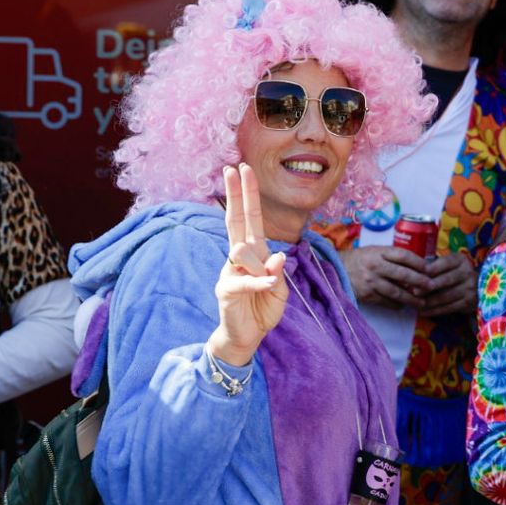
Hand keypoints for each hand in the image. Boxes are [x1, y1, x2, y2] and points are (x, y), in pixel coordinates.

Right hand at [208, 164, 287, 365]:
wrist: (246, 336)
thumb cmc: (262, 308)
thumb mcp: (278, 289)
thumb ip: (277, 272)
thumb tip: (277, 257)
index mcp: (253, 253)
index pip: (250, 218)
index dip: (247, 195)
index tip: (244, 170)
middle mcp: (238, 258)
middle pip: (236, 221)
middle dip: (237, 194)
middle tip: (234, 168)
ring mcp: (229, 271)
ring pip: (245, 253)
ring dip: (262, 268)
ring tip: (266, 286)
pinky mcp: (227, 290)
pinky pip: (248, 280)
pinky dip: (262, 283)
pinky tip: (269, 285)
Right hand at [340, 245, 428, 308]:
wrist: (335, 271)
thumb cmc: (360, 259)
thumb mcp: (375, 251)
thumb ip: (392, 257)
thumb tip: (417, 265)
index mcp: (378, 253)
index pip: (403, 256)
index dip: (418, 262)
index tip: (429, 268)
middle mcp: (375, 266)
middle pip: (403, 274)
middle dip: (420, 281)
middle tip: (432, 286)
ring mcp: (371, 282)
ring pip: (396, 292)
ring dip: (412, 298)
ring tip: (422, 302)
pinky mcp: (367, 295)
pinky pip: (387, 302)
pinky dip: (398, 304)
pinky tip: (405, 305)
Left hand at [414, 252, 477, 317]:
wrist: (474, 287)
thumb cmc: (452, 274)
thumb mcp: (446, 266)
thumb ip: (432, 268)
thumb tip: (412, 273)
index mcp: (460, 260)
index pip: (445, 263)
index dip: (431, 269)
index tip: (417, 274)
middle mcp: (468, 273)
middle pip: (446, 280)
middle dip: (428, 287)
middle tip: (414, 292)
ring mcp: (470, 288)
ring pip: (446, 296)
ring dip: (429, 301)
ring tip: (416, 304)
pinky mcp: (469, 303)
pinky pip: (449, 307)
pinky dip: (434, 311)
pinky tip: (424, 312)